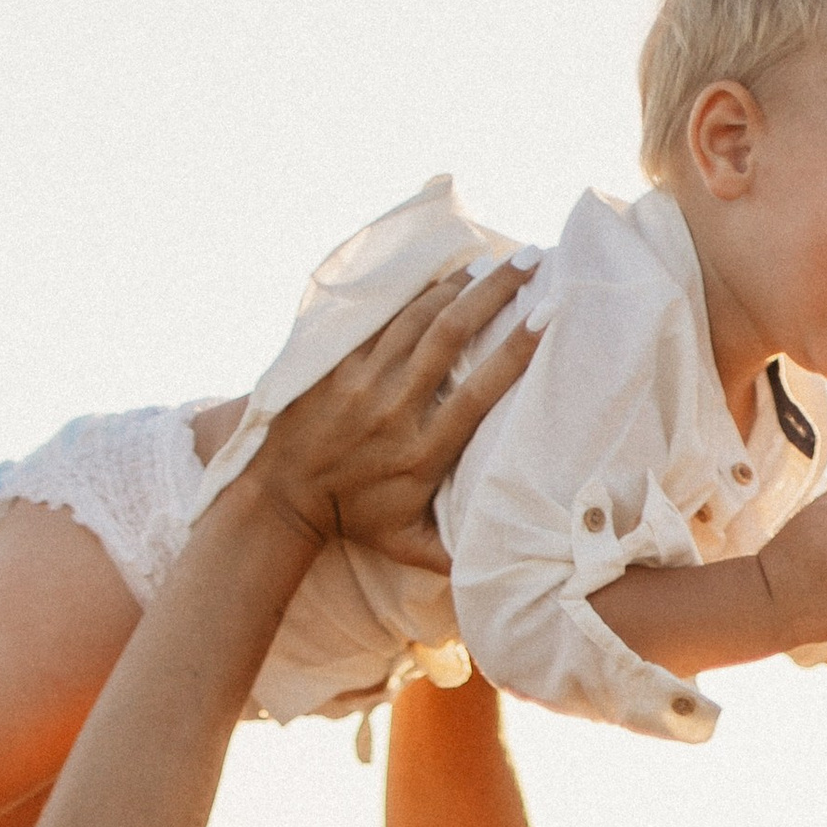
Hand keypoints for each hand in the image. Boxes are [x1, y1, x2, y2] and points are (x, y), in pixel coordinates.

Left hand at [247, 262, 540, 570]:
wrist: (277, 496)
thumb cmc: (351, 518)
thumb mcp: (404, 544)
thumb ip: (452, 554)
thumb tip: (501, 568)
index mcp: (421, 452)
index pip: (480, 391)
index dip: (517, 349)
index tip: (550, 313)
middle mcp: (394, 410)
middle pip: (451, 335)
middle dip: (496, 291)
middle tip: (532, 258)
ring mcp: (361, 381)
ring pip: (417, 315)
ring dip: (460, 283)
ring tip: (494, 261)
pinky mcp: (335, 363)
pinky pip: (381, 316)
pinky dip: (414, 290)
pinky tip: (443, 272)